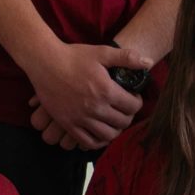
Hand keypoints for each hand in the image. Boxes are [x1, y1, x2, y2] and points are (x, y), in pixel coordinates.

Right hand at [26, 41, 148, 150]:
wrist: (45, 62)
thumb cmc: (74, 56)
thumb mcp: (102, 52)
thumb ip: (127, 58)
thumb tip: (149, 63)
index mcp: (106, 90)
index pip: (133, 106)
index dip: (137, 102)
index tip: (133, 97)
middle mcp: (95, 108)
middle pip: (122, 122)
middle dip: (128, 116)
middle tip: (125, 109)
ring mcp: (80, 118)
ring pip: (107, 135)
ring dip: (115, 130)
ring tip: (114, 121)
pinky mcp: (68, 124)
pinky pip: (87, 142)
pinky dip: (97, 142)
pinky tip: (100, 134)